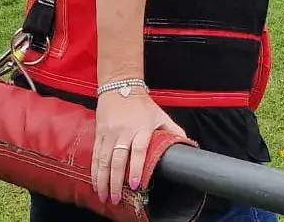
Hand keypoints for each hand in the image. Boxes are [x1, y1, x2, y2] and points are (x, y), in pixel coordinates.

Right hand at [92, 88, 185, 204]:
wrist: (120, 86)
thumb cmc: (142, 104)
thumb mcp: (161, 115)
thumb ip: (174, 131)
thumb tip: (188, 144)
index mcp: (141, 128)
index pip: (138, 151)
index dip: (136, 169)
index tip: (135, 185)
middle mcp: (123, 132)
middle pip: (118, 160)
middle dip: (115, 182)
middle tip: (116, 198)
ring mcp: (109, 133)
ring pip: (104, 160)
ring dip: (102, 180)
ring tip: (104, 196)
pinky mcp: (99, 133)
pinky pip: (95, 154)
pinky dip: (94, 170)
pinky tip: (95, 182)